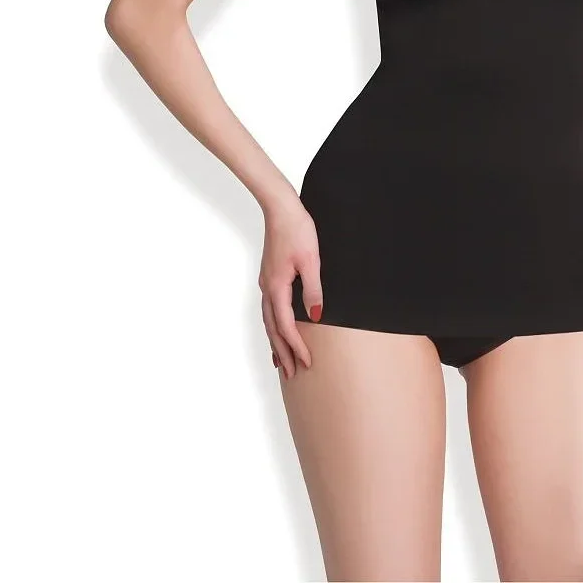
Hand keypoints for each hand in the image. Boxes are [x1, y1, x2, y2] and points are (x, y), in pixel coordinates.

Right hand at [259, 195, 322, 379]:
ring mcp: (266, 283)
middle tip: (291, 374)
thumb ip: (313, 290)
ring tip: (280, 361)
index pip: (286, 327)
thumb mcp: (311, 261)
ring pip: (268, 320)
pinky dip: (273, 325)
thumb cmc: (298, 230)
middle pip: (273, 329)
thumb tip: (316, 318)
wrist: (280, 208)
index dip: (297, 347)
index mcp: (277, 287)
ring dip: (275, 342)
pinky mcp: (269, 276)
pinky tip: (278, 328)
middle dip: (282, 352)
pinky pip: (269, 309)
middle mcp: (267, 288)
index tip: (308, 363)